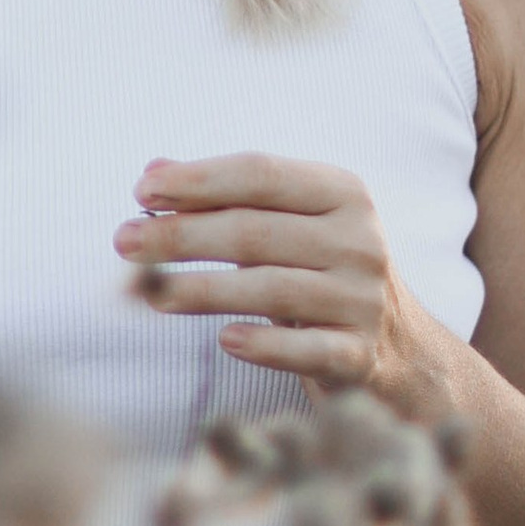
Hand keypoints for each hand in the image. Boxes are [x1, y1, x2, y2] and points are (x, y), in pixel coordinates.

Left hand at [114, 155, 425, 397]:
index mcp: (344, 193)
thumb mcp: (288, 225)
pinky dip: (265, 344)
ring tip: (147, 292)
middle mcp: (360, 240)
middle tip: (123, 241)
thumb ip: (225, 196)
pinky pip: (307, 349)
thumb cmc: (321, 273)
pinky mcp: (361, 355)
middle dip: (182, 234)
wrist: (401, 350)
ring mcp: (364, 299)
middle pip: (255, 230)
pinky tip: (225, 340)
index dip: (198, 180)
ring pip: (271, 288)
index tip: (141, 191)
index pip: (261, 173)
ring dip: (202, 289)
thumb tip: (153, 170)